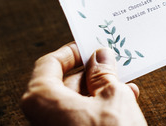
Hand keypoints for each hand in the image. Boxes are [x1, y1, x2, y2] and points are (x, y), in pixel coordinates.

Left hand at [20, 43, 146, 125]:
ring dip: (98, 92)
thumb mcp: (113, 96)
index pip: (49, 64)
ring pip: (72, 104)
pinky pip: (76, 120)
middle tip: (114, 64)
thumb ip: (104, 73)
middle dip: (91, 74)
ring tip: (126, 86)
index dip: (72, 52)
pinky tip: (122, 106)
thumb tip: (100, 57)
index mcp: (42, 99)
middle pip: (61, 84)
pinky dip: (96, 111)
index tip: (91, 46)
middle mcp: (40, 118)